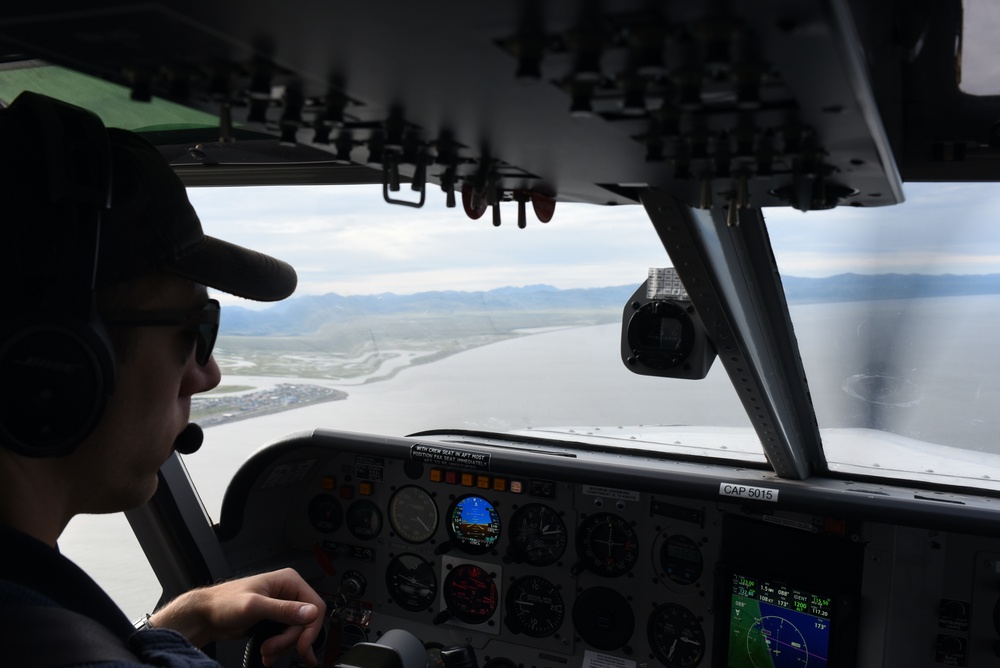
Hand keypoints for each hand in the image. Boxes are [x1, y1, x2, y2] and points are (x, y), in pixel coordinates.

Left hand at [149, 567, 326, 666]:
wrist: (205, 616)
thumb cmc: (223, 603)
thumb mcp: (255, 606)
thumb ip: (284, 610)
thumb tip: (310, 612)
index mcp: (288, 581)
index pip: (315, 606)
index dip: (310, 628)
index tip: (302, 646)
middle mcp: (287, 593)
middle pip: (305, 623)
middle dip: (290, 641)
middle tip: (273, 650)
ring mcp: (281, 607)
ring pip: (297, 632)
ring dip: (284, 647)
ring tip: (267, 653)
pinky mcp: (274, 621)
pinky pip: (286, 637)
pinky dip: (280, 649)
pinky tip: (270, 654)